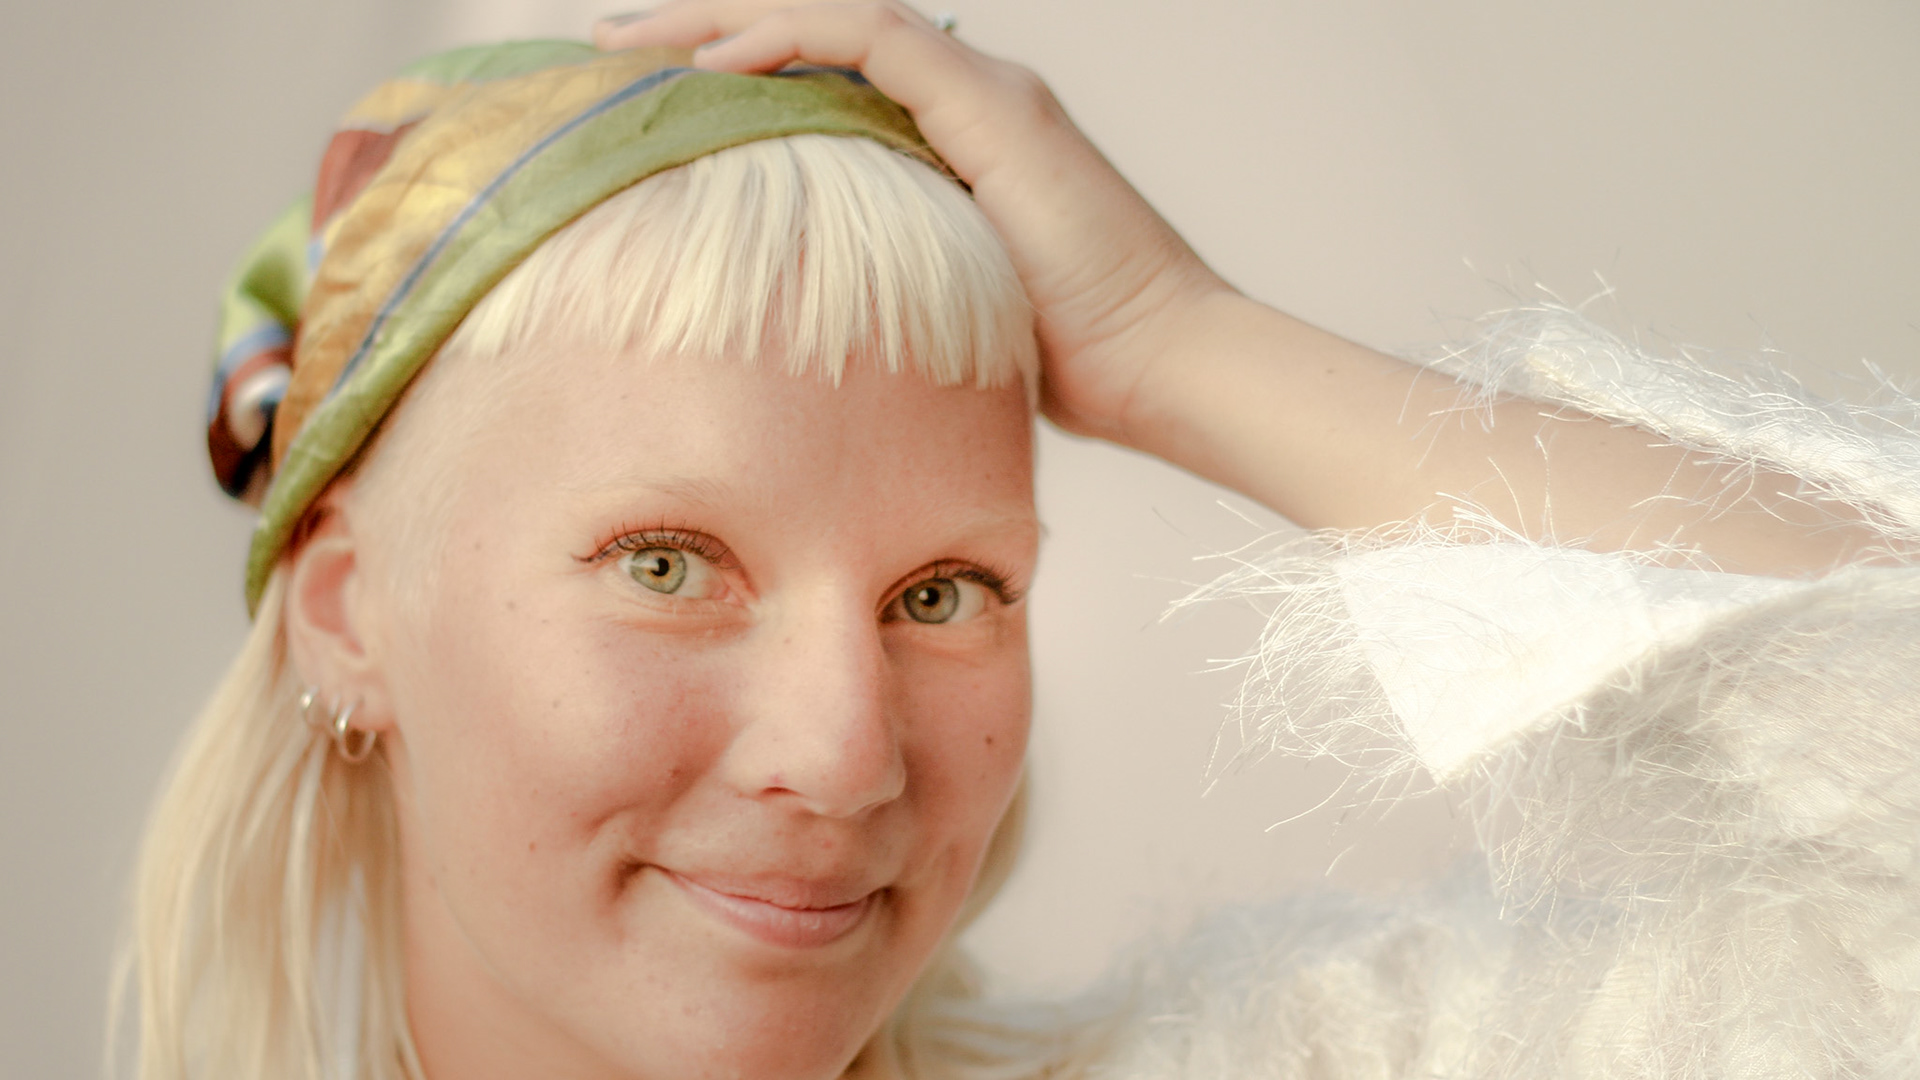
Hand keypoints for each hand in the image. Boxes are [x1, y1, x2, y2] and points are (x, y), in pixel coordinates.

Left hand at [596, 0, 1233, 444]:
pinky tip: (714, 62)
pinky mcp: (993, 107)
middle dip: (706, 25)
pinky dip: (787, 38)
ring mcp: (986, 94)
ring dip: (726, 17)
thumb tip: (800, 324)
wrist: (1164, 366)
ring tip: (635, 41)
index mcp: (956, 140)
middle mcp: (970, 97)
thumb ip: (884, 285)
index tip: (648, 102)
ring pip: (833, 15)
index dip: (737, 73)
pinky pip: (870, 37)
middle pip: (818, 30)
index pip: (827, 74)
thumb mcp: (945, 312)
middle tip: (610, 45)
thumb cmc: (1069, 365)